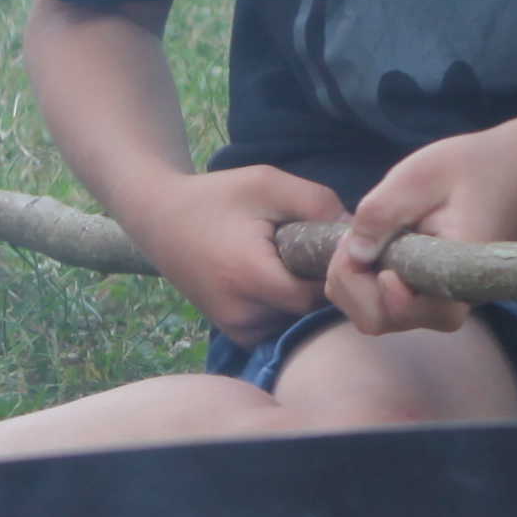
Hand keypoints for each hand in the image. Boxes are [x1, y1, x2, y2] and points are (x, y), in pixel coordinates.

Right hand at [134, 164, 346, 342]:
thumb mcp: (269, 184)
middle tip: (312, 250)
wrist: (159, 217)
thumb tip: (356, 233)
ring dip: (303, 297)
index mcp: (250, 277)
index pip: (317, 294)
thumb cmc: (217, 197)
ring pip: (294, 322)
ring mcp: (235, 328)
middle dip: (319, 283)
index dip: (332, 271)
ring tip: (291, 261)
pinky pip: (277, 326)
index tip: (330, 246)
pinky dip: (285, 306)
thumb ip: (318, 204)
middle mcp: (241, 313)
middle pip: (308, 311)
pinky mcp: (233, 332)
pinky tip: (278, 276)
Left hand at [326, 129, 516, 332]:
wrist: (513, 171)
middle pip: (381, 320)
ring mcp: (434, 300)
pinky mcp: (422, 294)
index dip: (378, 290)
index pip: (413, 310)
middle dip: (350, 284)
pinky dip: (360, 279)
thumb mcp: (422, 176)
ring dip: (352, 281)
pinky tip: (368, 243)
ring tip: (359, 237)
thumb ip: (383, 212)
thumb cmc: (474, 169)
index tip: (369, 249)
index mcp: (458, 274)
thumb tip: (354, 254)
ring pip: (376, 315)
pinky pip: (381, 303)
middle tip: (350, 238)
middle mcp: (447, 299)